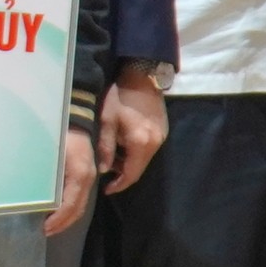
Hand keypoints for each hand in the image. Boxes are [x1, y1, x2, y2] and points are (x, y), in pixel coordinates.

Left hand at [41, 126, 97, 236]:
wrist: (75, 117)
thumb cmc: (59, 133)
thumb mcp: (49, 153)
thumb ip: (44, 174)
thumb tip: (31, 193)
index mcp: (79, 174)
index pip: (70, 205)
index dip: (58, 220)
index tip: (45, 228)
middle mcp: (87, 178)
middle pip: (78, 209)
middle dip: (62, 224)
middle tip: (45, 232)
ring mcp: (89, 176)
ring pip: (80, 205)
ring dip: (66, 218)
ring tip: (50, 226)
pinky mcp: (86, 174)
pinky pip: (80, 196)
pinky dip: (70, 208)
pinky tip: (57, 211)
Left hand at [97, 69, 167, 192]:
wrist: (142, 77)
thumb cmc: (120, 97)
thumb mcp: (107, 122)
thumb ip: (105, 148)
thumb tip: (102, 170)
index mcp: (141, 143)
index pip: (131, 174)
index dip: (119, 185)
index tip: (106, 189)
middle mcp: (155, 144)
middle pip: (139, 168)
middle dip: (121, 172)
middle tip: (104, 168)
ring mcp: (162, 137)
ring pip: (143, 159)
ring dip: (128, 161)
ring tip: (111, 154)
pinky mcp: (163, 131)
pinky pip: (148, 149)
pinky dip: (135, 151)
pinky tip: (123, 144)